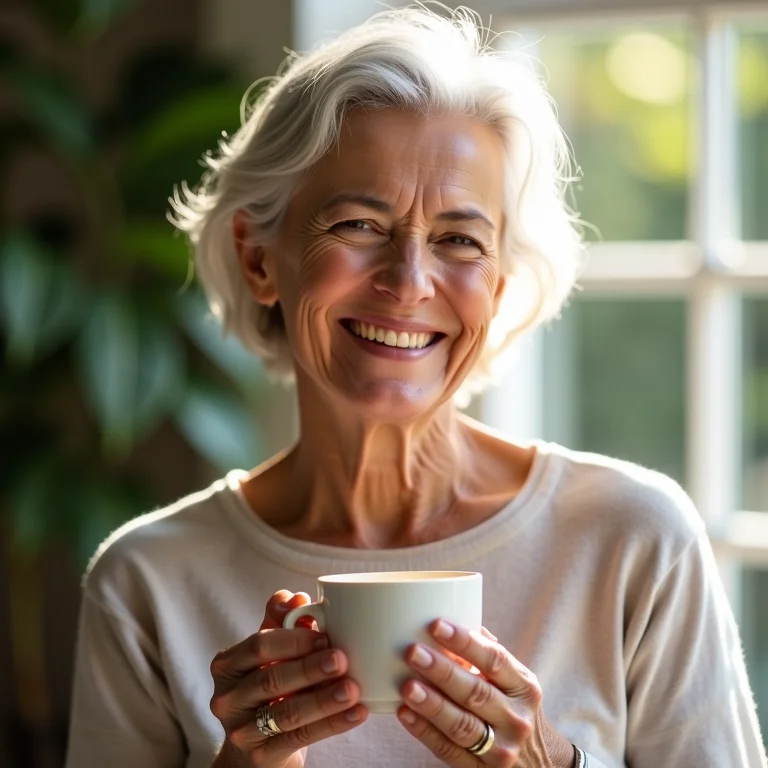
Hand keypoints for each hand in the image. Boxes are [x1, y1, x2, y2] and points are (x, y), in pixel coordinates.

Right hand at [209, 590, 367, 767]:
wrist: (257, 745)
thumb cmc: (269, 685)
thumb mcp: (270, 653)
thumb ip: (280, 621)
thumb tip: (295, 597)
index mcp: (228, 665)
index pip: (258, 647)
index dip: (293, 640)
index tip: (325, 636)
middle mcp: (227, 698)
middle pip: (271, 680)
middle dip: (309, 669)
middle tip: (342, 659)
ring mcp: (241, 731)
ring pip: (286, 712)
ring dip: (324, 700)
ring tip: (353, 689)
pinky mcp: (261, 756)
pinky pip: (300, 738)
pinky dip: (332, 724)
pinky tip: (357, 713)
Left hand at [397, 620, 574, 766]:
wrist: (540, 763)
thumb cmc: (514, 707)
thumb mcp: (514, 681)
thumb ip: (488, 653)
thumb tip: (458, 615)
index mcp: (524, 687)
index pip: (494, 660)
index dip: (465, 642)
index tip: (436, 624)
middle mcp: (516, 718)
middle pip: (476, 692)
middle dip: (442, 671)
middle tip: (413, 652)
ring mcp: (500, 748)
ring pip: (461, 725)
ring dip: (431, 704)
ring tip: (407, 685)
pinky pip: (448, 750)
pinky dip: (424, 731)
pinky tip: (404, 713)